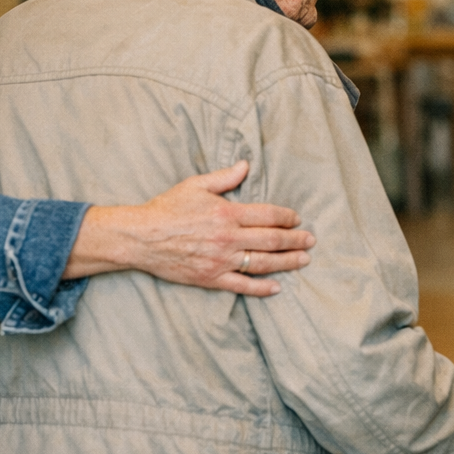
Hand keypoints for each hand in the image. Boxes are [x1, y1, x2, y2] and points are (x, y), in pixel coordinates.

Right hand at [67, 161, 315, 295]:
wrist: (142, 237)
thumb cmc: (167, 208)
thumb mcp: (196, 185)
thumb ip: (224, 177)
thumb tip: (246, 165)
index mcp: (227, 213)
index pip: (267, 215)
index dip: (287, 217)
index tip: (297, 219)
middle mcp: (229, 238)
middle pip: (271, 240)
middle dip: (295, 240)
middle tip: (311, 241)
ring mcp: (221, 260)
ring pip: (262, 263)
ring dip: (287, 262)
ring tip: (303, 261)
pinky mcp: (211, 278)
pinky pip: (242, 285)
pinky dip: (261, 288)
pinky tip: (276, 287)